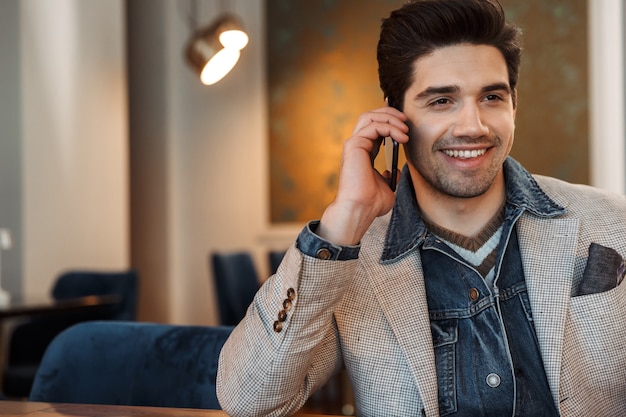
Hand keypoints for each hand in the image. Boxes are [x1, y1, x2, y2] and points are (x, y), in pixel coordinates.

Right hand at [318, 106, 408, 245]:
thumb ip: (390, 177)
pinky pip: (373, 126)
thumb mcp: (387, 187)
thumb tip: (394, 172)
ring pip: (369, 116)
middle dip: (389, 114)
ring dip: (390, 118)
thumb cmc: (371, 202)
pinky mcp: (354, 145)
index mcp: (364, 153)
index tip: (406, 125)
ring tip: (405, 128)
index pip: (374, 127)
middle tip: (406, 120)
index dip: (389, 121)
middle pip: (370, 116)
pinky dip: (389, 127)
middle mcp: (357, 146)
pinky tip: (401, 137)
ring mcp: (354, 144)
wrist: (361, 209)